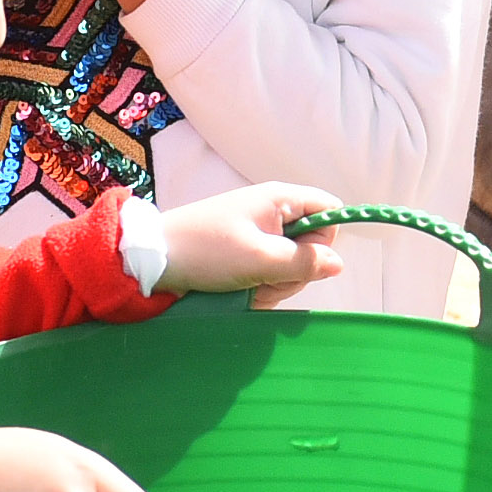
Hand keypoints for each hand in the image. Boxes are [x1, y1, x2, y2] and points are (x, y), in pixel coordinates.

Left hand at [152, 181, 346, 303]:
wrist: (153, 259)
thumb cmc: (206, 252)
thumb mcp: (260, 259)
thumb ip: (304, 262)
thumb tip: (338, 264)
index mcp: (280, 199)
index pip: (329, 211)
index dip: (324, 240)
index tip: (303, 260)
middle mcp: (272, 212)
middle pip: (311, 244)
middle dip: (294, 271)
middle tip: (265, 279)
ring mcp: (258, 233)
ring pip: (290, 264)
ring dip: (275, 283)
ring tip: (247, 287)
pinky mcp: (244, 252)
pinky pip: (268, 272)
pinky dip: (259, 286)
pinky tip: (240, 291)